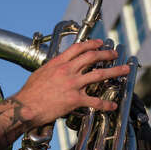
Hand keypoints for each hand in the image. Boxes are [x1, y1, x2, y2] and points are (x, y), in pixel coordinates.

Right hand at [13, 38, 129, 126]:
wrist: (25, 106)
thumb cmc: (29, 93)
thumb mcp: (40, 73)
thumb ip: (52, 68)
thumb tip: (57, 66)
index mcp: (58, 63)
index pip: (78, 48)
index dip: (91, 44)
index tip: (99, 43)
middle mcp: (67, 71)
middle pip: (92, 57)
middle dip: (106, 53)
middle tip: (114, 53)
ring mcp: (72, 84)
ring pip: (99, 74)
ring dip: (114, 71)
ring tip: (124, 69)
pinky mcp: (74, 99)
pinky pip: (94, 101)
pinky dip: (105, 104)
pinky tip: (112, 106)